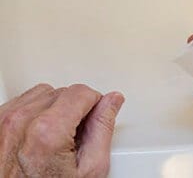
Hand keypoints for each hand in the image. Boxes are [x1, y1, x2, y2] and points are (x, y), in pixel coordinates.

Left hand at [0, 83, 124, 176]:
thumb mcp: (90, 169)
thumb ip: (103, 127)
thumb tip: (112, 101)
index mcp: (47, 131)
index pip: (81, 92)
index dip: (94, 103)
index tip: (93, 118)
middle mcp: (21, 121)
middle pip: (64, 93)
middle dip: (75, 109)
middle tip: (75, 136)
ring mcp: (4, 121)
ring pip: (45, 93)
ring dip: (55, 108)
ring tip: (57, 135)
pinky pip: (25, 101)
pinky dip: (37, 111)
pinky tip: (41, 132)